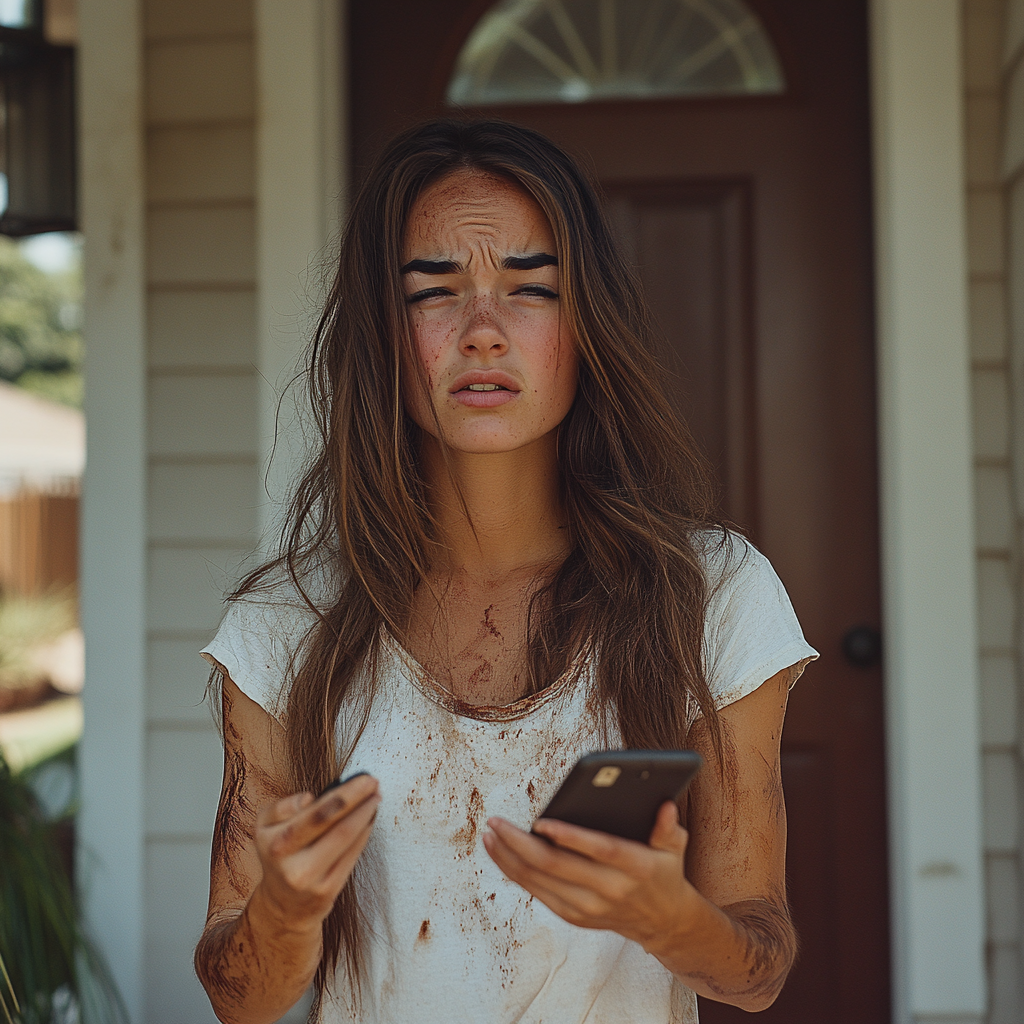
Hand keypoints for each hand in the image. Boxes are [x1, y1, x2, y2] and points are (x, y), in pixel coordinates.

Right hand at [252, 773, 379, 931]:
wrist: (283, 903)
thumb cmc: (280, 852)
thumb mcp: (266, 826)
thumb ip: (282, 807)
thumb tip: (309, 798)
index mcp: (272, 840)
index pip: (312, 813)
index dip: (342, 795)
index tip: (362, 779)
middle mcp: (289, 862)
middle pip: (331, 823)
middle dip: (357, 798)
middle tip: (374, 782)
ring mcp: (309, 878)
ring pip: (345, 838)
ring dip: (365, 814)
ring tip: (376, 797)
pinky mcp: (327, 891)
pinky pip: (351, 855)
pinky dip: (364, 833)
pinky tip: (370, 818)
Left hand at [482, 801, 699, 952]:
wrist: (663, 923)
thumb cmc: (664, 872)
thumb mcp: (674, 848)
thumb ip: (669, 828)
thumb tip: (665, 805)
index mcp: (635, 867)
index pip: (598, 850)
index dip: (570, 837)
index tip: (541, 821)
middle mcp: (609, 891)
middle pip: (556, 866)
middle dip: (520, 843)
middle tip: (495, 822)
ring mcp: (589, 907)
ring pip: (539, 882)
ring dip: (509, 857)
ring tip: (489, 834)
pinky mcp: (575, 916)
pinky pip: (538, 892)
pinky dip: (515, 871)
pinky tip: (500, 852)